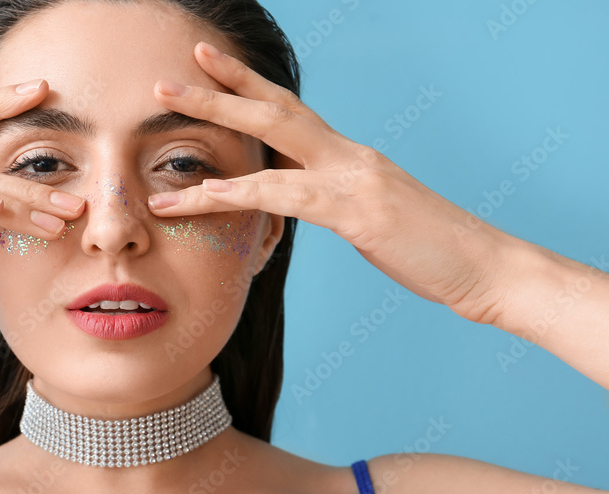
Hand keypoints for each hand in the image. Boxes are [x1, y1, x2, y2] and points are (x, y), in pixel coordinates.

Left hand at [146, 41, 521, 325]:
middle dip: (219, 89)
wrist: (485, 267)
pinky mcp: (359, 211)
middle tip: (167, 80)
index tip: (207, 69)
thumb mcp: (371, 216)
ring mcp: (354, 178)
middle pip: (274, 109)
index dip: (246, 88)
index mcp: (348, 158)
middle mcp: (347, 156)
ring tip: (164, 111)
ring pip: (272, 140)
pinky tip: (210, 190)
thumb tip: (299, 202)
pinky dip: (247, 190)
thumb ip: (332, 201)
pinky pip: (292, 194)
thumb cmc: (427, 248)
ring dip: (215, 120)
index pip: (289, 113)